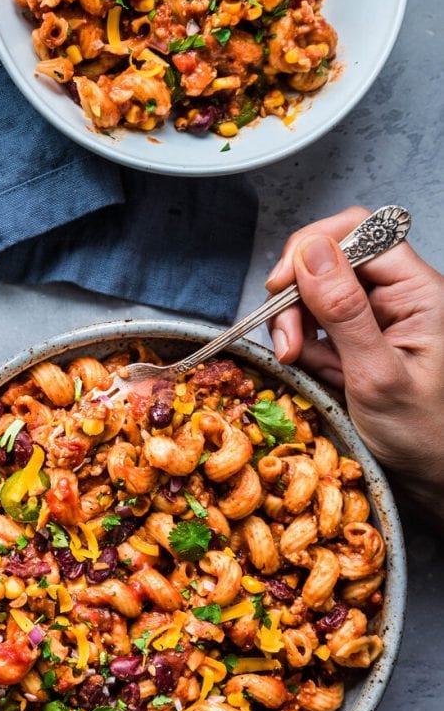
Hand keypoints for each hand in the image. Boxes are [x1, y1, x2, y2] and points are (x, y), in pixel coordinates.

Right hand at [265, 206, 443, 526]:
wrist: (433, 479)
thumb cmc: (423, 435)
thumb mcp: (377, 375)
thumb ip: (343, 310)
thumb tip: (310, 251)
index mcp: (418, 291)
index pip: (361, 232)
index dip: (314, 247)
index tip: (281, 285)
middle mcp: (396, 295)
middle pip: (329, 259)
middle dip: (297, 295)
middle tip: (287, 341)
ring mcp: (373, 317)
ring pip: (314, 292)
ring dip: (294, 324)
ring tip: (298, 362)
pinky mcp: (354, 339)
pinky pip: (313, 324)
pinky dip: (301, 345)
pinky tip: (310, 371)